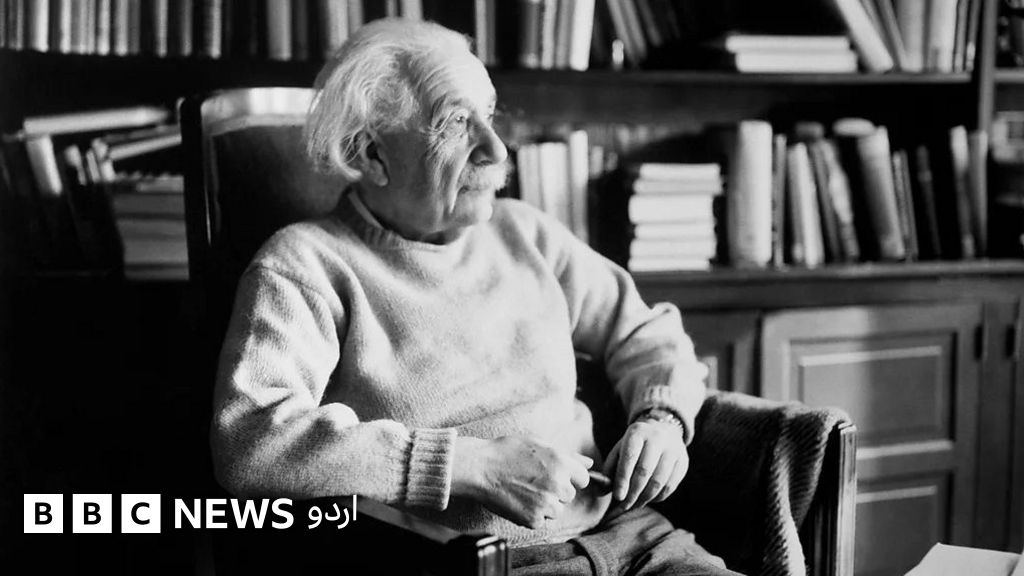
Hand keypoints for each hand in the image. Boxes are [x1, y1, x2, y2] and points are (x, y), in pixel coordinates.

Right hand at [452, 436, 591, 527]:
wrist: (480, 468)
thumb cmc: (507, 452)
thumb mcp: (539, 444)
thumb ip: (568, 456)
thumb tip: (590, 463)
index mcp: (562, 463)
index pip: (583, 478)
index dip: (569, 477)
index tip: (555, 476)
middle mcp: (558, 484)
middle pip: (568, 495)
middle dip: (555, 491)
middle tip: (533, 482)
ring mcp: (546, 504)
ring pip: (556, 510)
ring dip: (544, 505)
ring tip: (524, 491)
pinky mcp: (533, 519)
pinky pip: (540, 521)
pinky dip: (531, 515)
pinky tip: (517, 501)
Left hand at [602, 419, 688, 510]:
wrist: (663, 430)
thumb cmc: (635, 446)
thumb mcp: (619, 450)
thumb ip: (610, 469)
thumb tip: (603, 492)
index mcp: (637, 432)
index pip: (629, 459)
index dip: (623, 480)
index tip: (617, 497)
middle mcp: (657, 437)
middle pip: (645, 472)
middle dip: (633, 493)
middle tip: (623, 506)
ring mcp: (673, 449)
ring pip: (659, 481)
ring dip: (645, 498)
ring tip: (634, 505)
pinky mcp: (683, 462)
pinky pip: (670, 486)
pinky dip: (658, 497)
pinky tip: (648, 499)